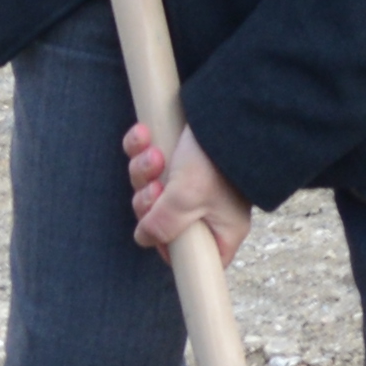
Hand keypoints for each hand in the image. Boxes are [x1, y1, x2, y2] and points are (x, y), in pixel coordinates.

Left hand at [125, 119, 251, 265]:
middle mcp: (205, 207)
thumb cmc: (215, 160)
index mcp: (219, 228)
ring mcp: (189, 179)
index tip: (157, 231)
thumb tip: (144, 238)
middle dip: (148, 200)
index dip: (166, 247)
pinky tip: (143, 134)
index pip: (191, 255)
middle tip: (155, 188)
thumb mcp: (186, 200)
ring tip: (155, 155)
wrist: (226, 109)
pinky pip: (145, 155)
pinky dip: (139, 145)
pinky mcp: (177, 150)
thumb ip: (162, 226)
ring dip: (143, 169)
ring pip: (149, 186)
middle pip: (160, 218)